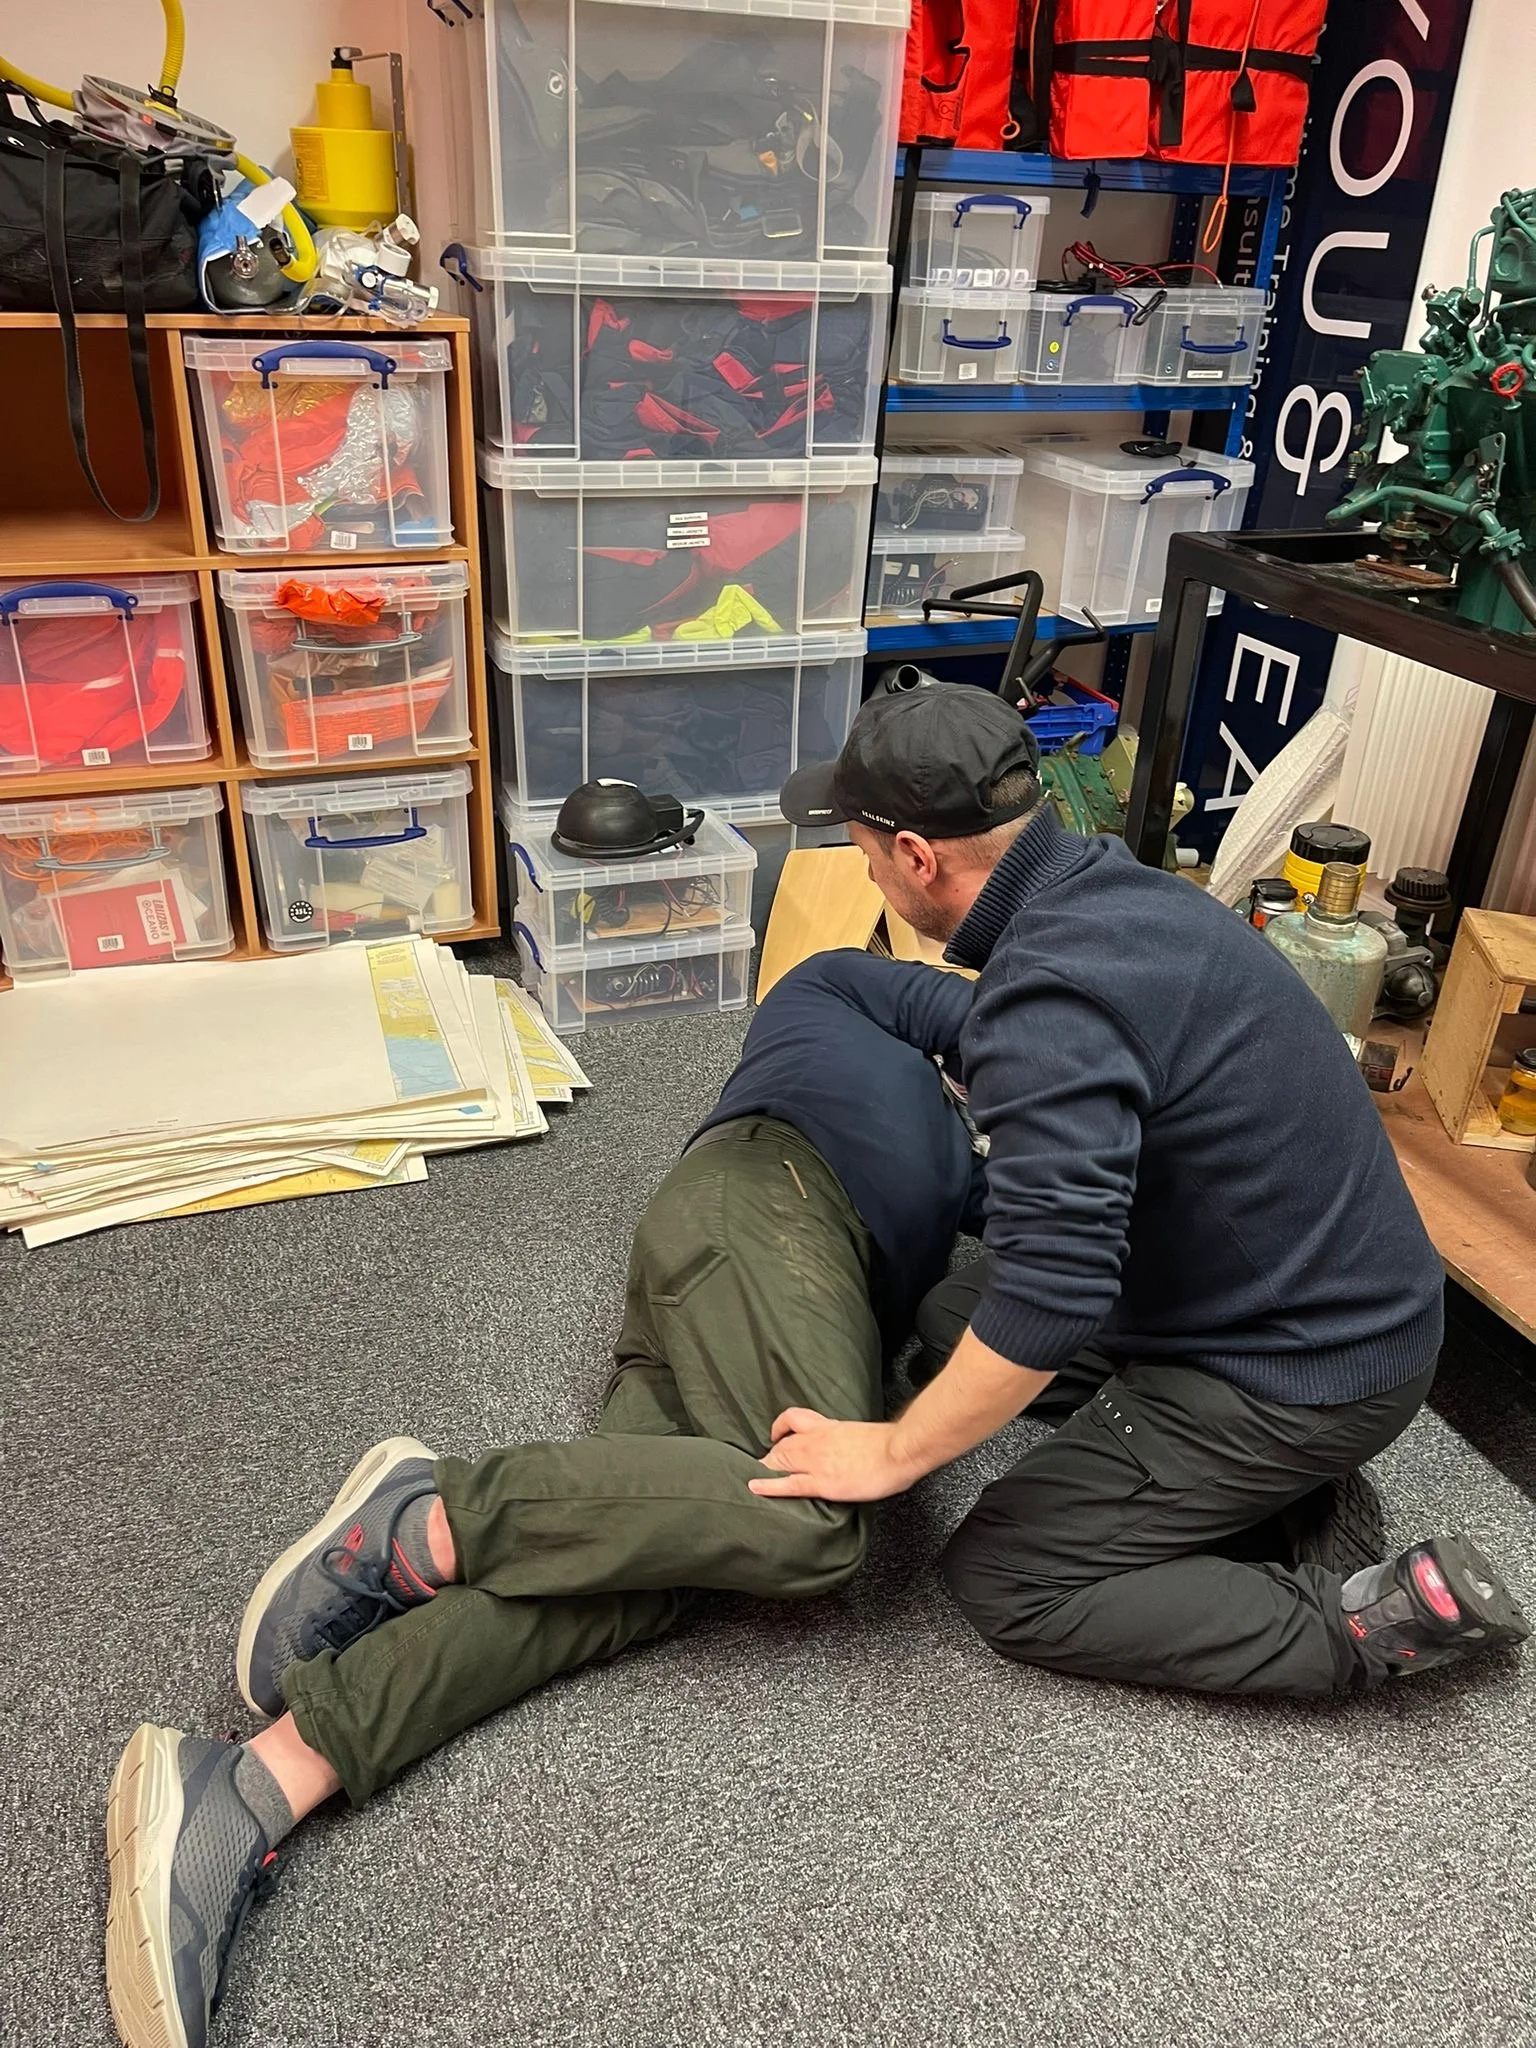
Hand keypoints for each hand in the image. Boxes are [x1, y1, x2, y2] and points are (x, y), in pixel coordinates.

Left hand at [747, 1409, 914, 1502]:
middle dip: (771, 1455)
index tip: (776, 1436)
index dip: (780, 1428)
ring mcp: (817, 1462)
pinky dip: (769, 1486)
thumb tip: (846, 1446)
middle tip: (764, 1464)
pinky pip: (789, 1484)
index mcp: (828, 1427)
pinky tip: (755, 1487)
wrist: (898, 1450)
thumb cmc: (889, 1442)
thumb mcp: (861, 1432)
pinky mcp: (822, 1482)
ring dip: (767, 1468)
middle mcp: (817, 1441)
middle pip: (782, 1444)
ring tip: (756, 1476)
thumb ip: (846, 1437)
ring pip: (780, 1461)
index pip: (795, 1419)